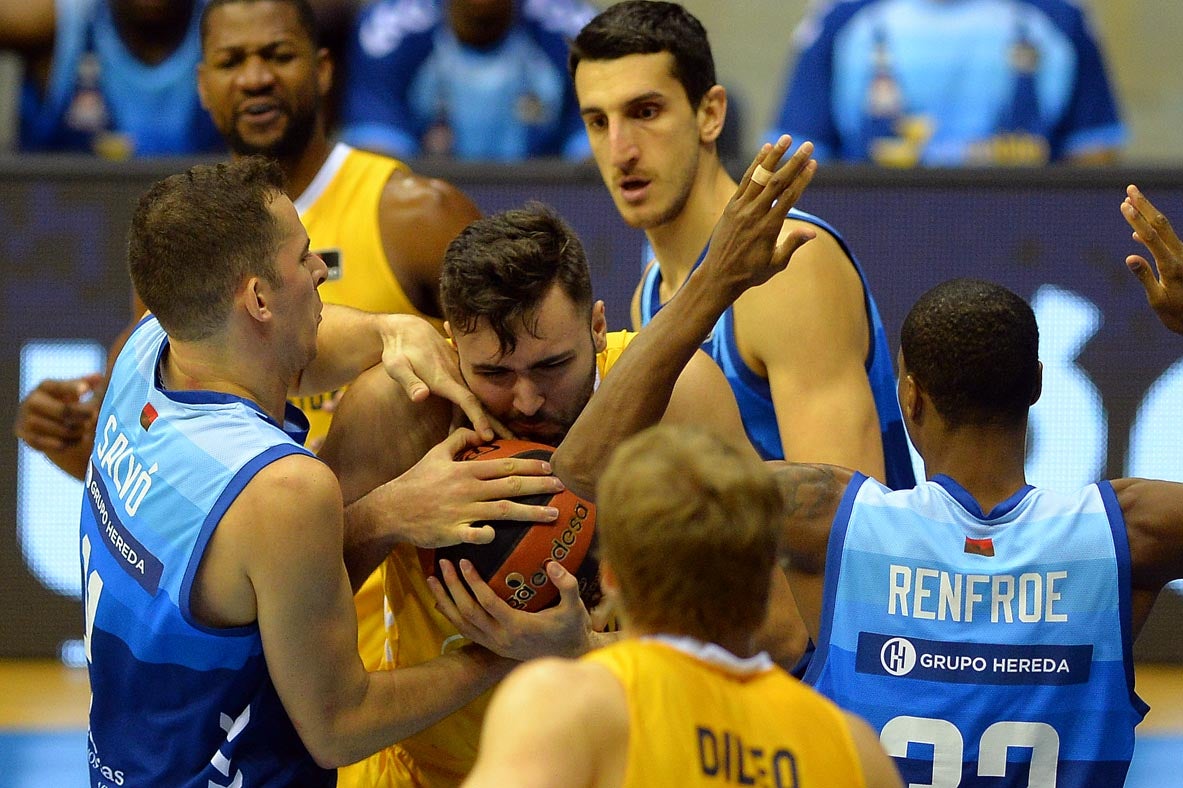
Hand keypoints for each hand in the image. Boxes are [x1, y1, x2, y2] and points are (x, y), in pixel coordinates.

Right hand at [14, 373, 104, 478]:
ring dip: (80, 430)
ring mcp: (26, 420)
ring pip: (61, 429)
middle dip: (82, 414)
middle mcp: (31, 401)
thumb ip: (85, 383)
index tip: (85, 389)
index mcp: (44, 387)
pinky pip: (55, 443)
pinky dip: (71, 442)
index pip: (58, 386)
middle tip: (96, 416)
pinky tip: (80, 438)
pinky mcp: (27, 437)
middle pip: (63, 410)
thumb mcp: (72, 392)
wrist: (42, 425)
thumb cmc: (64, 403)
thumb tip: (99, 377)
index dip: (72, 388)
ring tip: (89, 428)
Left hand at [378, 315, 495, 439]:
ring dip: (493, 419)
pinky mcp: (456, 375)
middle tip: (515, 444)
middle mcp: (456, 377)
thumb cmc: (398, 350)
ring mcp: (458, 375)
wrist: (406, 329)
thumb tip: (421, 397)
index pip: (467, 401)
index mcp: (444, 379)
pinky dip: (480, 412)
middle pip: (481, 404)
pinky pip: (470, 397)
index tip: (488, 436)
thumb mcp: (396, 366)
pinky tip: (477, 429)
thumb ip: (409, 382)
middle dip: (498, 424)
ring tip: (507, 439)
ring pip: (479, 401)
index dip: (478, 419)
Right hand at [380, 428, 563, 547]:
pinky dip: (489, 534)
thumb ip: (458, 441)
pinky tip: (501, 535)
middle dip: (540, 486)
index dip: (530, 466)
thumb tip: (477, 431)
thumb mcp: (435, 454)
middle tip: (563, 486)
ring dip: (531, 512)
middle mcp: (468, 489)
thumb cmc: (416, 482)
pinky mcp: (452, 532)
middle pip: (511, 486)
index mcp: (467, 471)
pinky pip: (475, 535)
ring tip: (553, 514)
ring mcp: (461, 511)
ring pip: (502, 511)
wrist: (391, 509)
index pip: (505, 465)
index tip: (551, 466)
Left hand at [426, 558, 591, 659]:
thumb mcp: (574, 607)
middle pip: (468, 612)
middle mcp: (501, 638)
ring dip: (445, 600)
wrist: (569, 655)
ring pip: (461, 623)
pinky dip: (450, 615)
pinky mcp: (492, 646)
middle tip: (443, 563)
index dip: (474, 582)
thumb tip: (552, 564)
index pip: (488, 603)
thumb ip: (567, 585)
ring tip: (432, 578)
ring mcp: (494, 644)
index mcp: (519, 627)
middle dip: (452, 587)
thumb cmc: (571, 628)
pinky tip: (440, 601)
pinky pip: (465, 631)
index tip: (464, 562)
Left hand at [699, 135, 817, 300]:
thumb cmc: (750, 273)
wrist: (718, 276)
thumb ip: (792, 245)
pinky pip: (745, 181)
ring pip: (759, 177)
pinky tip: (765, 151)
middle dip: (794, 162)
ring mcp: (741, 208)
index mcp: (769, 228)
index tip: (813, 164)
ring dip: (774, 156)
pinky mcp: (731, 206)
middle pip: (777, 182)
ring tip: (786, 139)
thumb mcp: (776, 263)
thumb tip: (812, 232)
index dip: (802, 179)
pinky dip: (755, 165)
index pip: (789, 197)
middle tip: (808, 145)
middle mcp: (754, 214)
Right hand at [1122, 185, 1182, 334]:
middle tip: (1131, 189)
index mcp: (1172, 265)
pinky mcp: (1180, 261)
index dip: (1136, 219)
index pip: (1151, 236)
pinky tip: (1138, 233)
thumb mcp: (1158, 300)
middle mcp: (1180, 256)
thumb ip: (1145, 277)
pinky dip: (1150, 233)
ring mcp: (1182, 256)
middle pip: (1160, 224)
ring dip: (1148, 213)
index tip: (1124, 204)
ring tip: (1133, 201)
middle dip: (1144, 205)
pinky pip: (1165, 241)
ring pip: (1164, 229)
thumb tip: (1130, 257)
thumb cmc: (1177, 314)